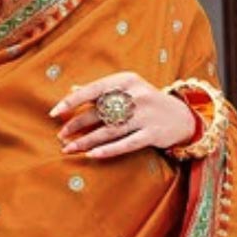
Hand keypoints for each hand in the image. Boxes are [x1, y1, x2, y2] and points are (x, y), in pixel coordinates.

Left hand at [50, 72, 199, 160]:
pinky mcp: (153, 134)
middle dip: (76, 125)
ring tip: (69, 149)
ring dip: (86, 141)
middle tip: (61, 136)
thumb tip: (72, 89)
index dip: (72, 101)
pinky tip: (92, 155)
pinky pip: (126, 144)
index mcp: (127, 80)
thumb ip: (102, 90)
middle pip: (99, 112)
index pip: (93, 90)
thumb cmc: (147, 101)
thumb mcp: (127, 89)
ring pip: (109, 130)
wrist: (182, 116)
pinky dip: (108, 150)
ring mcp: (146, 116)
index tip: (54, 113)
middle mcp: (136, 95)